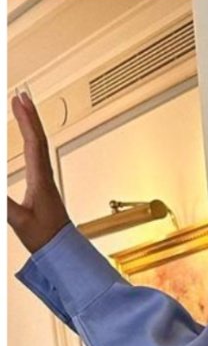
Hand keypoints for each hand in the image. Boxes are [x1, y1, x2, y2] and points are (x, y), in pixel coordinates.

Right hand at [7, 90, 70, 253]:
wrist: (63, 249)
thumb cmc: (45, 237)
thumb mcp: (18, 220)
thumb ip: (1, 202)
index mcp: (41, 180)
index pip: (34, 143)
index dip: (26, 121)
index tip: (19, 101)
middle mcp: (46, 176)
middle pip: (39, 139)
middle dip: (29, 116)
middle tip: (22, 96)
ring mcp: (46, 180)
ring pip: (40, 146)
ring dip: (31, 126)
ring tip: (23, 110)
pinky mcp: (44, 186)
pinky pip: (37, 156)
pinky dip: (31, 141)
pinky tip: (27, 140)